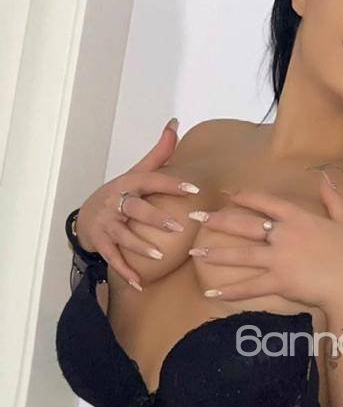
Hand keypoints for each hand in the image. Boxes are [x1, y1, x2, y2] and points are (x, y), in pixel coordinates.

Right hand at [75, 120, 200, 286]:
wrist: (86, 216)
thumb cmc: (120, 194)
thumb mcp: (136, 173)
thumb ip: (159, 153)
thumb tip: (175, 123)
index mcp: (128, 184)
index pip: (150, 180)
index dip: (171, 183)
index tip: (193, 188)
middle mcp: (115, 202)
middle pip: (135, 208)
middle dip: (155, 218)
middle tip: (178, 227)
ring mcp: (106, 223)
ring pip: (123, 235)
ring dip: (139, 247)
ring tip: (158, 257)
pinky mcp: (100, 242)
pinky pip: (113, 258)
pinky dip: (125, 271)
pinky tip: (139, 284)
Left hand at [190, 172, 342, 308]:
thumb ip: (333, 199)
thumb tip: (325, 178)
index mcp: (299, 218)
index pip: (266, 202)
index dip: (245, 197)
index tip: (228, 195)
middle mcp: (284, 235)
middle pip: (245, 225)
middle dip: (218, 221)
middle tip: (197, 219)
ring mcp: (279, 259)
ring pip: (241, 255)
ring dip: (216, 255)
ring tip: (195, 254)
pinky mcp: (278, 282)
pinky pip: (250, 287)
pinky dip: (231, 292)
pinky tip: (212, 294)